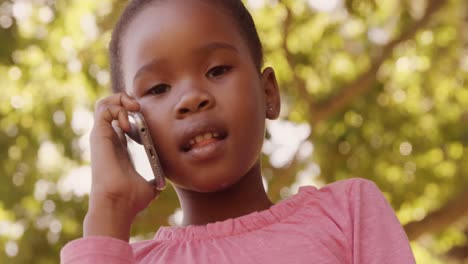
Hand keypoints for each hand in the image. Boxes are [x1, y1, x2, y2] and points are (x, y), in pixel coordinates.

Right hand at [85, 92, 159, 240]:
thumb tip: (162, 183)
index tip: (149, 115)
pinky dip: (118, 108)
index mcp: (120, 147)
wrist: (119, 203)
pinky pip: (103, 108)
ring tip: (135, 108)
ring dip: (121, 99)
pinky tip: (129, 121)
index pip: (122, 120)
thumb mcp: (149, 184)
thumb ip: (154, 178)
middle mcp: (108, 139)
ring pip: (104, 104)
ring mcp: (102, 136)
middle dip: (127, 100)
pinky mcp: (99, 135)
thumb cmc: (132, 198)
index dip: (135, 112)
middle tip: (140, 108)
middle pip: (111, 107)